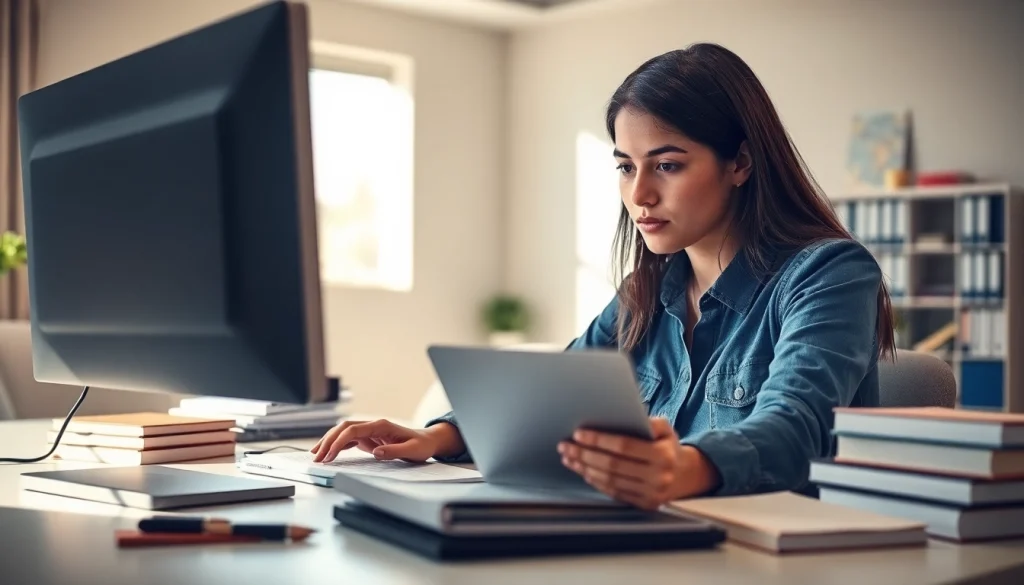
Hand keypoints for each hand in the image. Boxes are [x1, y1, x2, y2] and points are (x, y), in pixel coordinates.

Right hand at [311, 419, 438, 462]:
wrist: (427, 442)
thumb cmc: (421, 445)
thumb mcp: (412, 450)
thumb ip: (394, 451)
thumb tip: (376, 453)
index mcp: (381, 426)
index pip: (353, 430)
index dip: (339, 442)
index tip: (330, 455)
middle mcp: (373, 426)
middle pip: (344, 429)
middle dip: (328, 441)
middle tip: (317, 457)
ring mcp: (370, 432)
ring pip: (343, 433)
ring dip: (329, 443)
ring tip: (316, 456)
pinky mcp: (369, 439)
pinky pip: (349, 440)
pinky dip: (337, 446)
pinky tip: (328, 454)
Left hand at [558, 417, 719, 509]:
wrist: (684, 475)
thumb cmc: (667, 446)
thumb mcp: (665, 428)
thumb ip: (648, 421)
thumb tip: (621, 415)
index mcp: (663, 455)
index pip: (624, 446)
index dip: (599, 440)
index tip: (579, 433)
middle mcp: (659, 477)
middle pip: (612, 465)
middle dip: (584, 454)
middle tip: (565, 446)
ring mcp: (651, 494)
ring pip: (610, 481)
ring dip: (585, 469)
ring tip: (569, 457)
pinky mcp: (643, 505)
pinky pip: (614, 493)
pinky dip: (595, 481)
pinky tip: (583, 471)